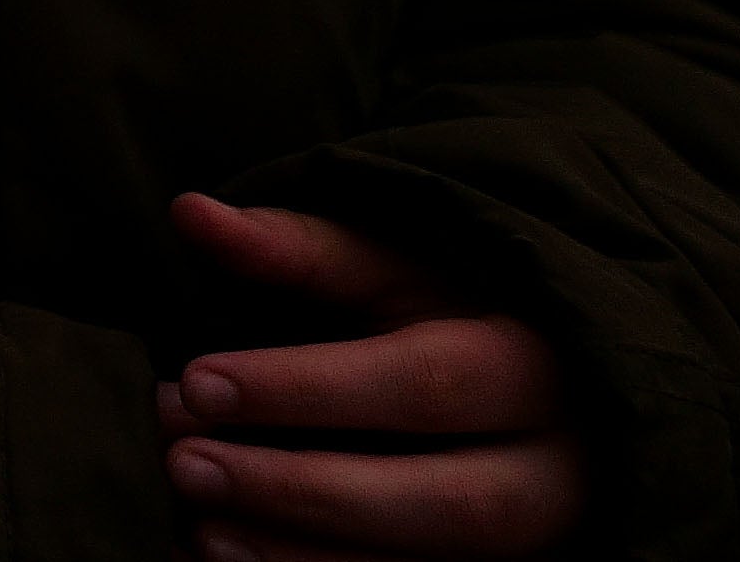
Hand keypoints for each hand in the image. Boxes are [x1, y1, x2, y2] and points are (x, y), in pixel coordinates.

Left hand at [156, 192, 583, 558]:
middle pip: (445, 502)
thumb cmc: (449, 318)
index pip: (426, 385)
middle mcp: (554, 468)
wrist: (542, 402)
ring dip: (305, 555)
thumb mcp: (392, 270)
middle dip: (305, 489)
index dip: (307, 389)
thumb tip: (190, 211)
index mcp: (534, 368)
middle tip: (186, 463)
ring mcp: (542, 541)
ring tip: (199, 526)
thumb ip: (300, 248)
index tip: (198, 383)